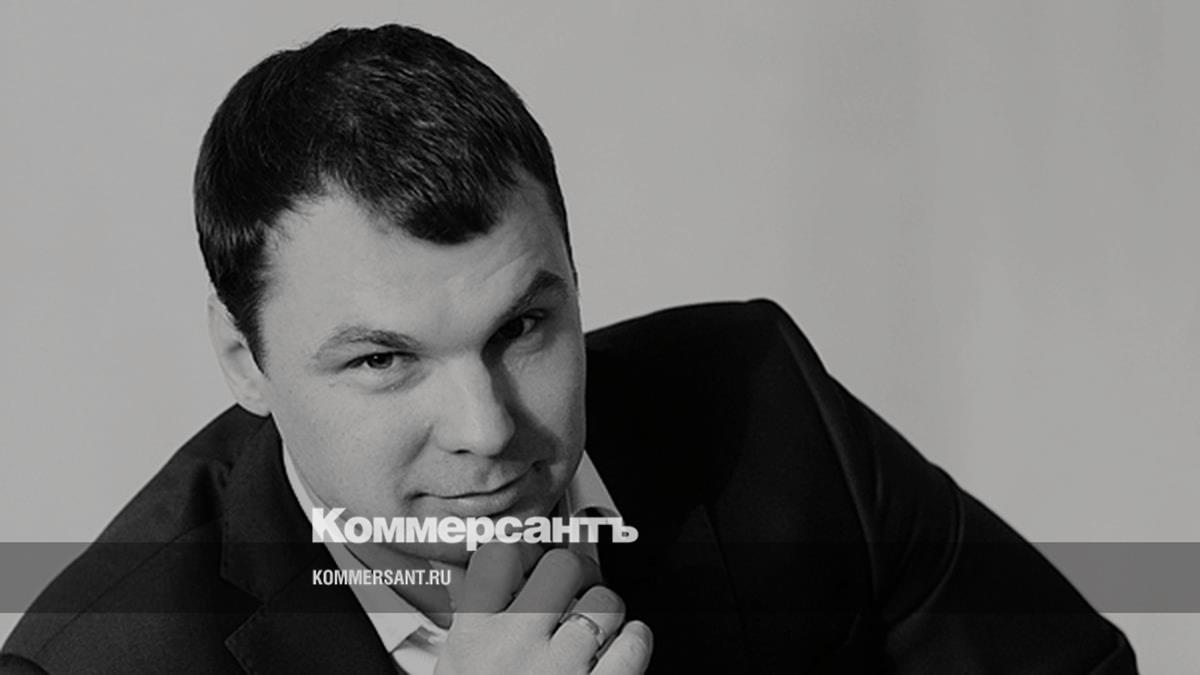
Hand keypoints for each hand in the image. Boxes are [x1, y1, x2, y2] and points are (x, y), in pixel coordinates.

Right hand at [435, 542, 652, 673]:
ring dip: (608, 609)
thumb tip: (474, 568)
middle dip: (576, 572)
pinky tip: (623, 647)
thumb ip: (472, 616)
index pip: (500, 552)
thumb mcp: (458, 665)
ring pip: (604, 601)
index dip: (522, 546)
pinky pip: (633, 645)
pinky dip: (636, 640)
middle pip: (563, 565)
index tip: (532, 553)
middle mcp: (516, 647)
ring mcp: (559, 671)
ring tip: (595, 626)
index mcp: (474, 635)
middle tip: (573, 586)